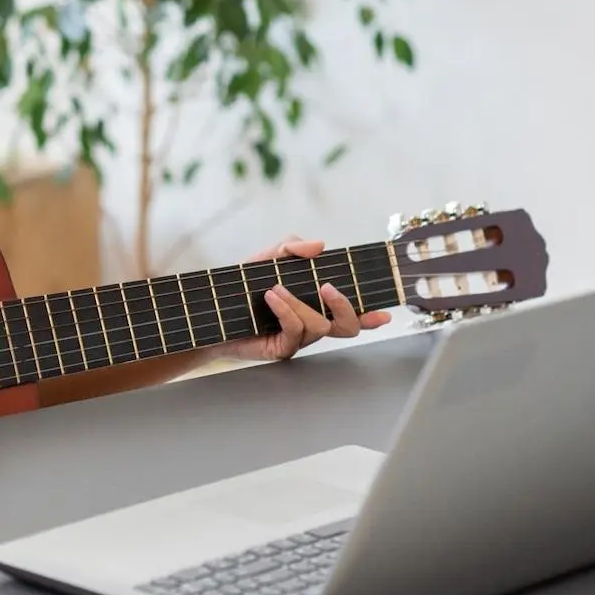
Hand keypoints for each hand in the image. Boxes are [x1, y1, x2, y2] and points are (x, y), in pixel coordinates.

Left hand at [225, 236, 394, 361]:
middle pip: (348, 326)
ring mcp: (298, 339)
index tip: (384, 312)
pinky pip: (296, 331)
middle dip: (345, 306)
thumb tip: (319, 245)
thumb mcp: (265, 259)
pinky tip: (271, 298)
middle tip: (327, 287)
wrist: (210, 310)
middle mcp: (312, 324)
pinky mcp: (282, 349)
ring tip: (275, 288)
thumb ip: (290, 247)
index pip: (351, 311)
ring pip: (319, 326)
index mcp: (315, 303)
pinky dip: (287, 310)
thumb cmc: (241, 286)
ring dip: (299, 303)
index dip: (370, 314)